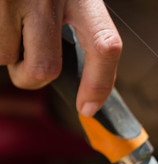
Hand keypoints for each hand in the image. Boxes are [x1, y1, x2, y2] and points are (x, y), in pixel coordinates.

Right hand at [1, 0, 121, 116]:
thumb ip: (76, 23)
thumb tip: (79, 85)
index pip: (105, 46)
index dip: (99, 84)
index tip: (88, 108)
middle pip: (44, 67)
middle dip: (30, 76)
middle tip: (23, 61)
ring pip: (5, 57)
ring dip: (3, 51)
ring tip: (4, 17)